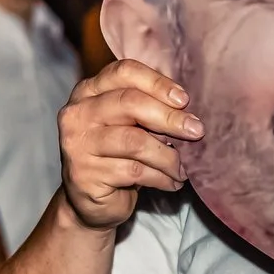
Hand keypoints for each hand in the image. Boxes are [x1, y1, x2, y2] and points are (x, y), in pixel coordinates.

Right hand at [60, 58, 199, 230]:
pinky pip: (134, 171)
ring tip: (184, 168)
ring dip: (168, 156)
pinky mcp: (83, 174)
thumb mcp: (132, 126)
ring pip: (135, 141)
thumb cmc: (119, 156)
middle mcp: (77, 113)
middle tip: (196, 132)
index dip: (157, 83)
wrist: (92, 201)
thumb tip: (189, 110)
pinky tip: (172, 182)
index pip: (123, 72)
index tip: (184, 100)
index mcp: (89, 91)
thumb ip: (150, 110)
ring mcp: (77, 144)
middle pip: (130, 103)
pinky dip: (161, 177)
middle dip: (169, 118)